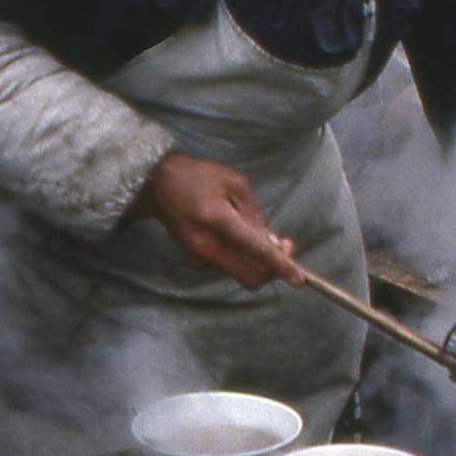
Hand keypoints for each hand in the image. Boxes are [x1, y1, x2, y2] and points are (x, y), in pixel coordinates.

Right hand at [133, 153, 300, 288]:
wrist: (158, 186)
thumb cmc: (199, 177)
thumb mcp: (235, 183)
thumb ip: (255, 215)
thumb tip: (271, 242)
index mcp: (218, 220)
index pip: (255, 251)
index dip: (280, 266)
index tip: (298, 278)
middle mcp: (207, 246)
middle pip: (249, 276)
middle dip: (272, 269)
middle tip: (283, 245)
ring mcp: (199, 257)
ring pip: (241, 272)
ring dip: (257, 260)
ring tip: (251, 228)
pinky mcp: (196, 261)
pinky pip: (229, 265)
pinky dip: (242, 256)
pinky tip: (234, 232)